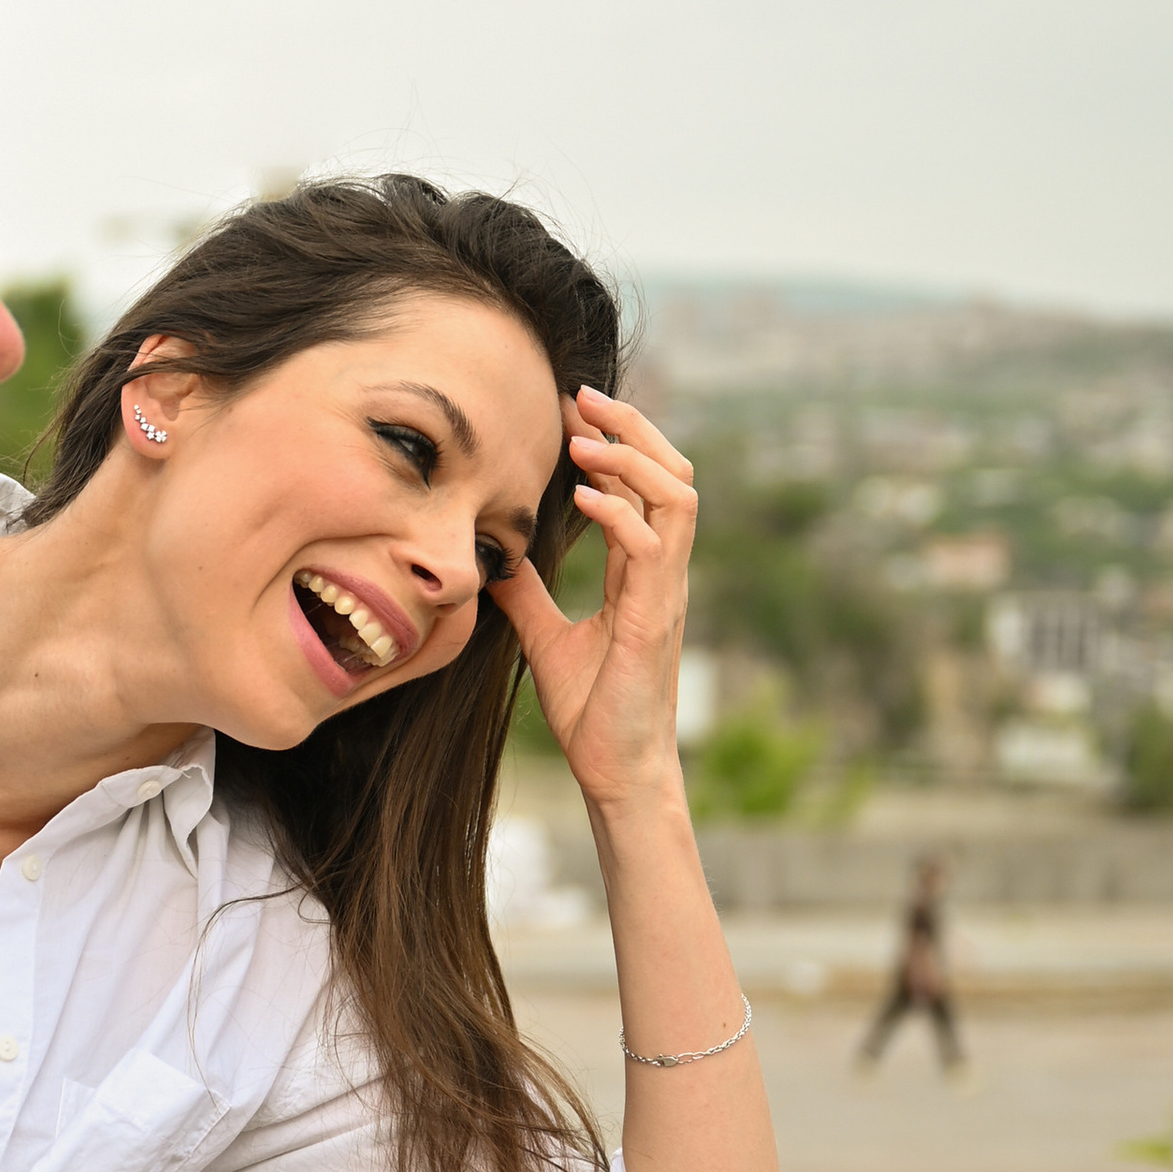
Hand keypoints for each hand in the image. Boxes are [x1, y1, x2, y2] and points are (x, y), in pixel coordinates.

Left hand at [491, 384, 697, 820]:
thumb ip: (529, 598)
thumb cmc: (593, 714)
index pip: (644, 487)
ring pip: (678, 497)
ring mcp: (665, 593)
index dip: (615, 443)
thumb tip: (494, 563)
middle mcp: (663, 574)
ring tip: (583, 442)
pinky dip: (620, 514)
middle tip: (580, 399)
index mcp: (643, 574)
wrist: (616, 772)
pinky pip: (650, 548)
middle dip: (632, 428)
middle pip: (675, 474)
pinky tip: (582, 501)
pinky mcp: (654, 619)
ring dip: (631, 460)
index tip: (570, 413)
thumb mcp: (547, 640)